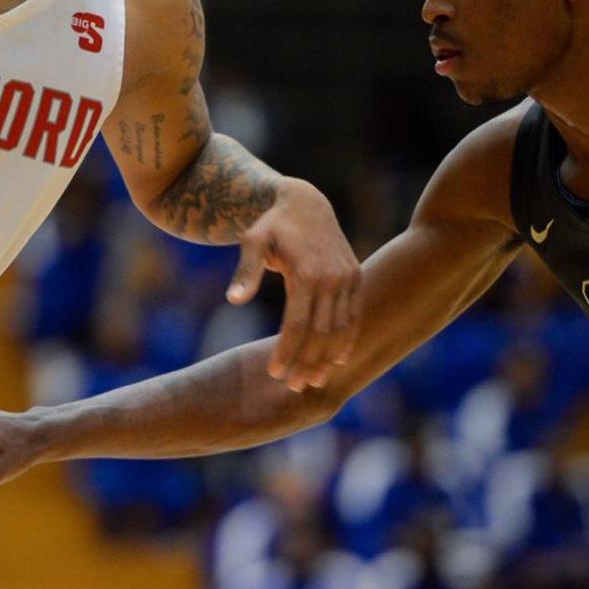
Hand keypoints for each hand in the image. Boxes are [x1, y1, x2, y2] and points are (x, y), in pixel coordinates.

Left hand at [230, 177, 360, 392]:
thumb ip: (245, 272)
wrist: (305, 202)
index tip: (275, 373)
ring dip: (328, 358)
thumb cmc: (271, 225)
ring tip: (314, 381)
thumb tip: (233, 300)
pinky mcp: (355, 276)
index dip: (287, 351)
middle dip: (308, 362)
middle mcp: (331, 277)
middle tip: (294, 387)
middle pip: (321, 332)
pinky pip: (354, 315)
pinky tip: (338, 360)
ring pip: (340, 327)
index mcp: (306, 272)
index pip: (298, 324)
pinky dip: (347, 338)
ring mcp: (347, 277)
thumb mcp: (252, 241)